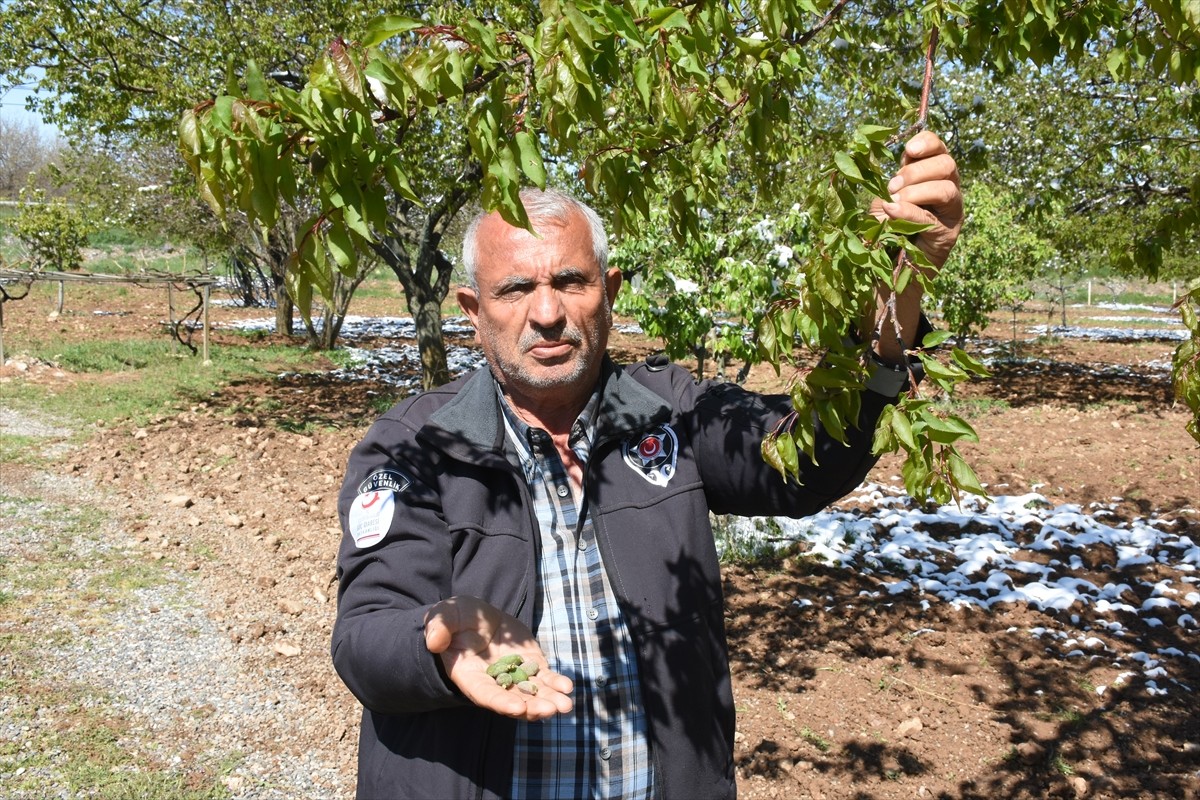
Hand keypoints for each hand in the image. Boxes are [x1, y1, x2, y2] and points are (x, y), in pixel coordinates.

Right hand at [424, 596, 573, 721]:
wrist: (475, 615)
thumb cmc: (455, 618)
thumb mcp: (444, 616)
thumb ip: (439, 628)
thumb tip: (434, 641)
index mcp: (469, 675)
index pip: (485, 694)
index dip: (500, 702)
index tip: (517, 708)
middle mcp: (493, 681)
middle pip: (513, 700)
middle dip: (532, 707)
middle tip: (550, 710)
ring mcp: (514, 674)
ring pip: (532, 693)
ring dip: (548, 700)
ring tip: (565, 706)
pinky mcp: (530, 664)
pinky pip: (544, 677)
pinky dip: (556, 683)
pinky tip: (567, 687)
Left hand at [871, 130, 962, 269]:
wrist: (886, 266)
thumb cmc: (885, 228)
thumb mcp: (885, 198)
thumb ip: (891, 182)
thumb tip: (890, 172)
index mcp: (931, 174)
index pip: (939, 148)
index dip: (927, 143)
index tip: (909, 150)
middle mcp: (948, 188)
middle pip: (947, 165)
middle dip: (916, 172)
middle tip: (892, 186)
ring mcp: (952, 212)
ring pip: (947, 189)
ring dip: (916, 192)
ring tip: (893, 202)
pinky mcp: (948, 234)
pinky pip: (933, 219)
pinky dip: (911, 213)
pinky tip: (893, 212)